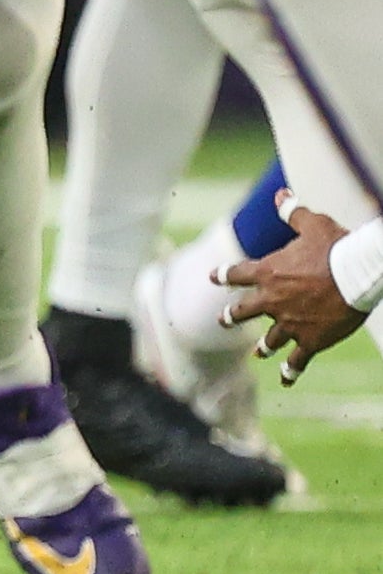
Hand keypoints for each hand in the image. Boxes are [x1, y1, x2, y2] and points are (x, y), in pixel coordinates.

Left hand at [221, 203, 370, 381]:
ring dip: (263, 347)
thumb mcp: (312, 224)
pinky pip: (298, 359)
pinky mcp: (311, 340)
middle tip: (224, 319)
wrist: (359, 274)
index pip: (236, 274)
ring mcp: (290, 322)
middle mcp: (272, 300)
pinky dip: (292, 370)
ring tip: (258, 353)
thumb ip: (293, 211)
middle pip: (244, 311)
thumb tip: (281, 194)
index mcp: (267, 272)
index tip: (214, 277)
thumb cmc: (336, 245)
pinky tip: (286, 379)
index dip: (224, 275)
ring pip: (269, 339)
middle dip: (232, 316)